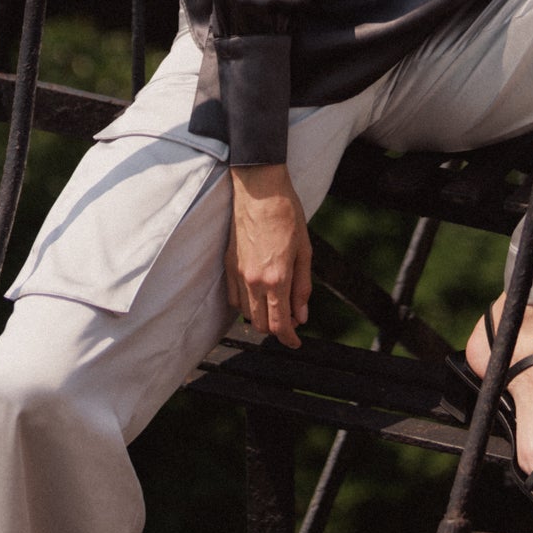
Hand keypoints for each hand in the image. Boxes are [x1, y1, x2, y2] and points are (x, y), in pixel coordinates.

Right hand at [225, 163, 311, 348]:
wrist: (260, 189)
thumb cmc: (287, 214)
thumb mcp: (305, 250)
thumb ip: (303, 286)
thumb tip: (302, 316)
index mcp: (277, 278)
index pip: (280, 324)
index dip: (289, 338)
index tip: (296, 342)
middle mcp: (254, 281)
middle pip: (261, 324)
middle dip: (276, 329)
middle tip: (290, 321)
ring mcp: (238, 273)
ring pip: (246, 313)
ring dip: (261, 317)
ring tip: (276, 306)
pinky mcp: (228, 264)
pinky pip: (233, 298)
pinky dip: (245, 304)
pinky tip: (258, 295)